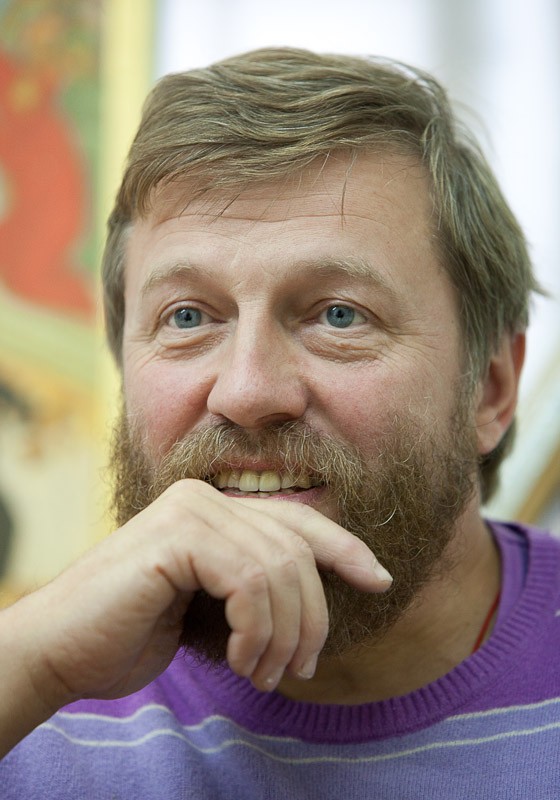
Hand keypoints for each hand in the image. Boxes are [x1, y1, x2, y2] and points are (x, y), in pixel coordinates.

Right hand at [1, 479, 390, 749]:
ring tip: (263, 672)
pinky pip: (251, 583)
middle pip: (296, 551)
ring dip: (283, 636)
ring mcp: (190, 509)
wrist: (64, 650)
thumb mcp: (212, 605)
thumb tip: (315, 594)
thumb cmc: (134, 633)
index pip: (296, 520)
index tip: (379, 579)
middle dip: (311, 618)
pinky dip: (257, 631)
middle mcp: (204, 496)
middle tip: (297, 668)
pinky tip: (239, 659)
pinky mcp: (178, 535)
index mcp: (213, 507)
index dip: (345, 548)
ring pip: (280, 569)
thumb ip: (254, 583)